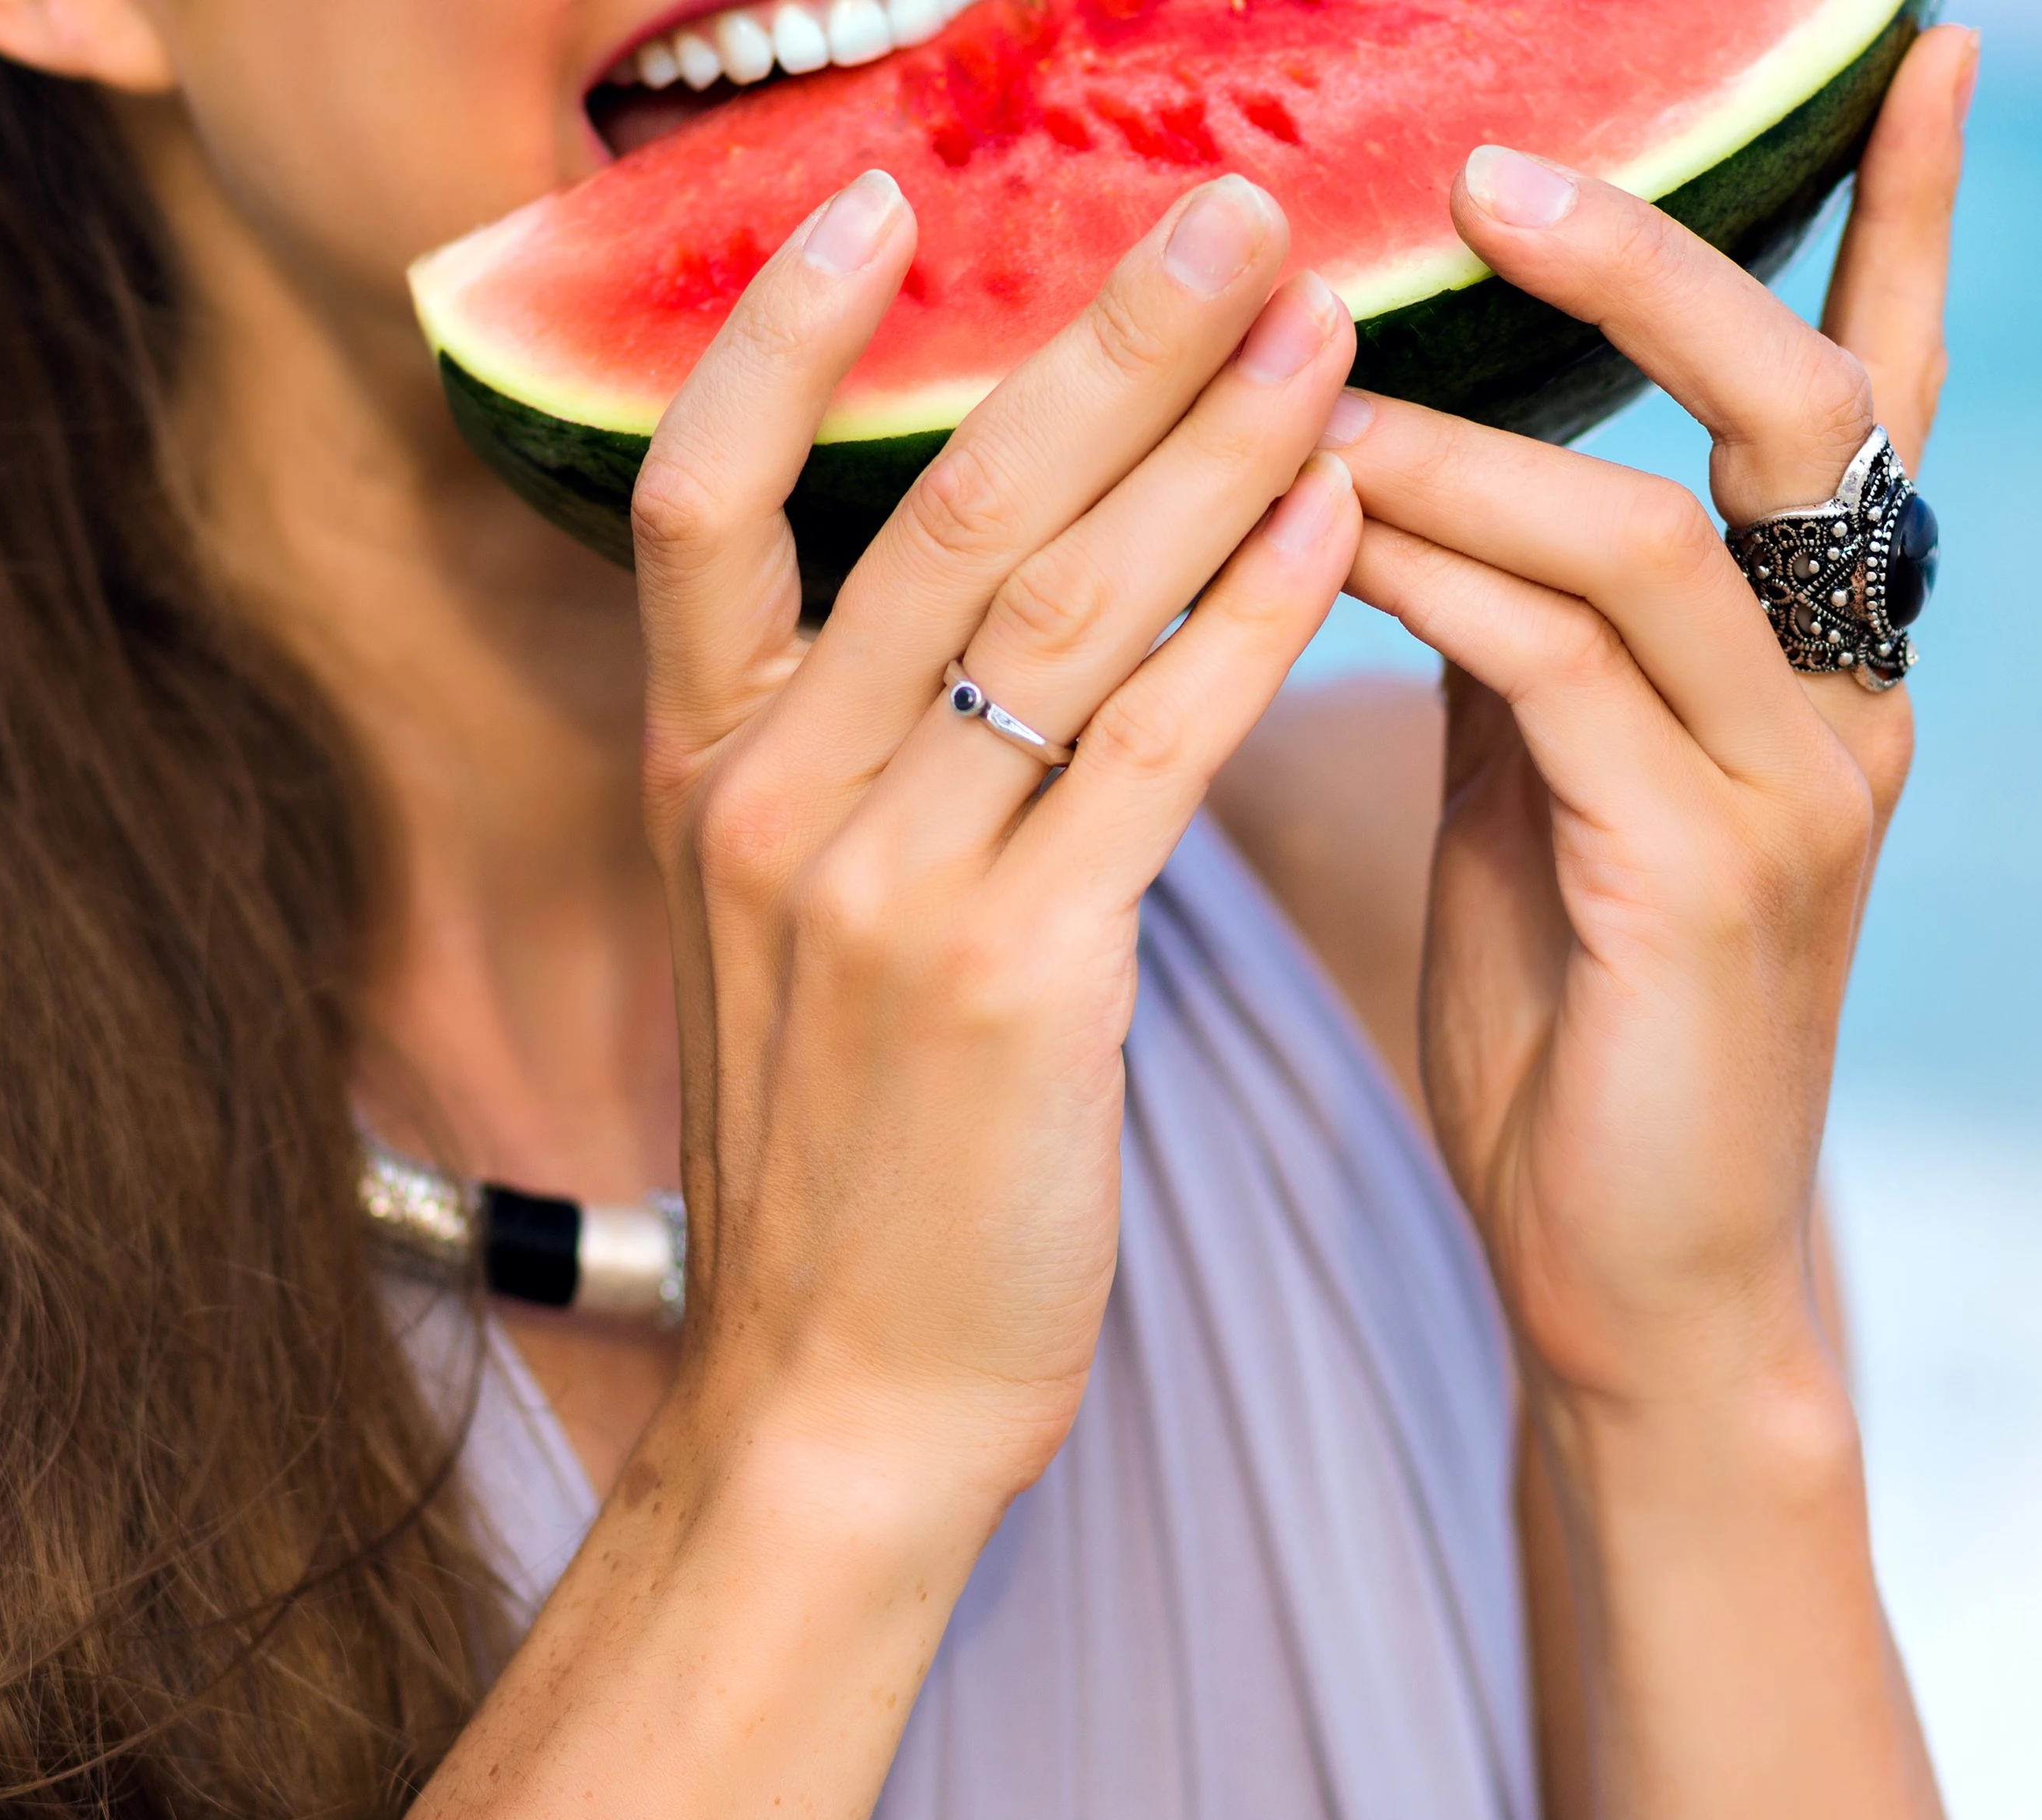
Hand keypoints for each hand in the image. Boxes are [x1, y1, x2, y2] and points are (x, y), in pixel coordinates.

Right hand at [630, 168, 1359, 1489]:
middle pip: (943, 507)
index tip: (885, 192)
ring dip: (1213, 445)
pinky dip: (1254, 617)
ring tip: (1324, 325)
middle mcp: (771, 801)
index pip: (697, 492)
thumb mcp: (787, 943)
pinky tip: (1343, 520)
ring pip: (1064, 602)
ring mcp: (879, 886)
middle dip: (1098, 341)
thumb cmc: (849, 1167)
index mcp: (704, 775)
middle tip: (1226, 205)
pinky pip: (1153, 747)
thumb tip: (955, 609)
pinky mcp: (1012, 978)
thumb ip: (844, 769)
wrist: (838, 1404)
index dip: (776, 330)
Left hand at [1323, 27, 1975, 1419]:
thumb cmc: (1577, 1019)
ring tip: (1298, 381)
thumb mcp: (1549, 777)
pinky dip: (1426, 581)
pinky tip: (1319, 533)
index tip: (1929, 46)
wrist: (1631, 1274)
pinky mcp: (1708, 882)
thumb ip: (1527, 621)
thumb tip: (1409, 452)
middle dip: (1656, 268)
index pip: (1877, 397)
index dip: (1907, 220)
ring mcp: (1796, 792)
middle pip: (1799, 410)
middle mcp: (1841, 699)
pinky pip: (1553, 673)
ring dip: (1456, 440)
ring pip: (1644, 535)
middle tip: (1492, 168)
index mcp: (1816, 660)